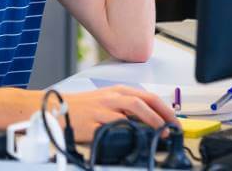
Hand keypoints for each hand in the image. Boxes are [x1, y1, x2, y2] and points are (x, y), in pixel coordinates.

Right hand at [63, 85, 177, 141]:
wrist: (57, 108)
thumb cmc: (84, 106)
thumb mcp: (108, 100)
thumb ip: (127, 107)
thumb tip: (150, 121)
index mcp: (118, 91)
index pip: (147, 96)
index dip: (164, 108)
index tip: (175, 120)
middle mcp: (112, 98)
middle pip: (141, 102)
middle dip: (160, 116)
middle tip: (171, 129)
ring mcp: (102, 110)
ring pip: (129, 112)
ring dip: (148, 123)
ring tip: (158, 134)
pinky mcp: (92, 124)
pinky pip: (111, 128)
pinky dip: (125, 133)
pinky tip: (133, 139)